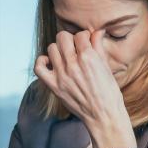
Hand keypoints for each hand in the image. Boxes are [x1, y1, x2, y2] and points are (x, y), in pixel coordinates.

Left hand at [33, 29, 136, 147]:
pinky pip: (39, 67)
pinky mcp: (54, 86)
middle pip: (62, 37)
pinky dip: (42, 62)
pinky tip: (50, 62)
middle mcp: (73, 64)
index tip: (86, 42)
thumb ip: (99, 47)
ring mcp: (61, 75)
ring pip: (51, 48)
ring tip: (65, 56)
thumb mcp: (106, 67)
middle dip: (70, 39)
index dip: (84, 36)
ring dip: (58, 49)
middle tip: (75, 48)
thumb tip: (97, 31)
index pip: (80, 34)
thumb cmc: (108, 93)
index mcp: (89, 57)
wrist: (103, 116)